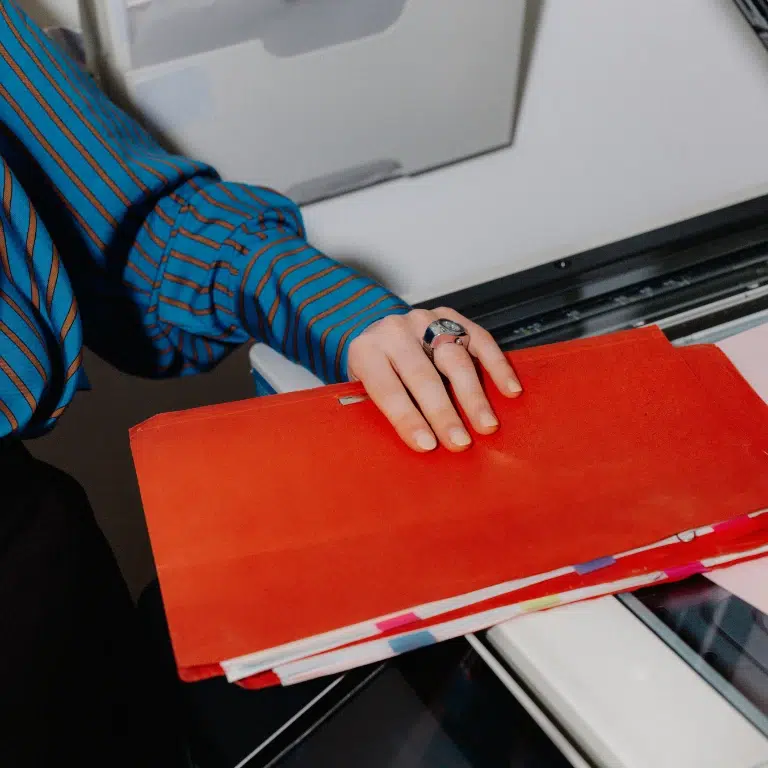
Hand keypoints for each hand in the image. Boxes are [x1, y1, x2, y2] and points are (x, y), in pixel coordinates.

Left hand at [347, 308, 521, 451]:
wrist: (378, 335)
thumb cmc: (374, 372)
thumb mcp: (362, 390)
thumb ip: (379, 411)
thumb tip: (414, 443)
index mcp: (366, 351)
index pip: (387, 388)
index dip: (407, 418)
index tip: (427, 445)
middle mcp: (394, 331)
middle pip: (423, 374)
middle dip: (443, 412)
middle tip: (460, 442)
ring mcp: (424, 321)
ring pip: (454, 357)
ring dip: (473, 394)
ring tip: (486, 424)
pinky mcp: (451, 317)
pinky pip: (479, 340)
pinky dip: (497, 366)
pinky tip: (509, 389)